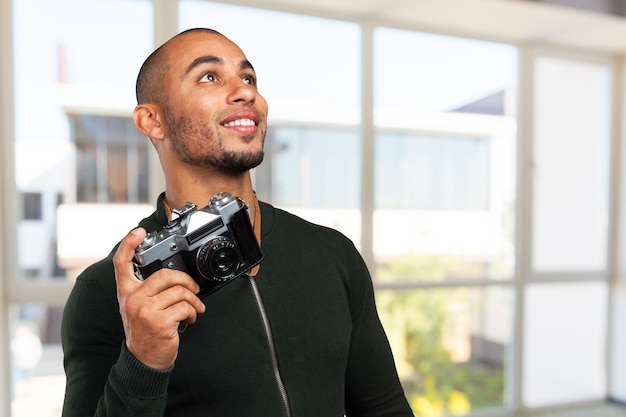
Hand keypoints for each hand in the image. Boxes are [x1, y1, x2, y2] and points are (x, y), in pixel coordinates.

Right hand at [113, 227, 205, 369]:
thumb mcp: (136, 307)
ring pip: (180, 292)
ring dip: (193, 300)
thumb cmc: (144, 332)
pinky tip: (190, 319)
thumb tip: (170, 275)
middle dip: (186, 281)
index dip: (129, 244)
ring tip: (193, 309)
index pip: (122, 264)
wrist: (144, 361)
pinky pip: (185, 307)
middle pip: (165, 274)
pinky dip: (193, 312)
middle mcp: (133, 299)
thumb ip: (145, 289)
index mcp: (126, 293)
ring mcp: (145, 310)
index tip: (138, 232)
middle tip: (193, 289)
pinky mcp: (160, 322)